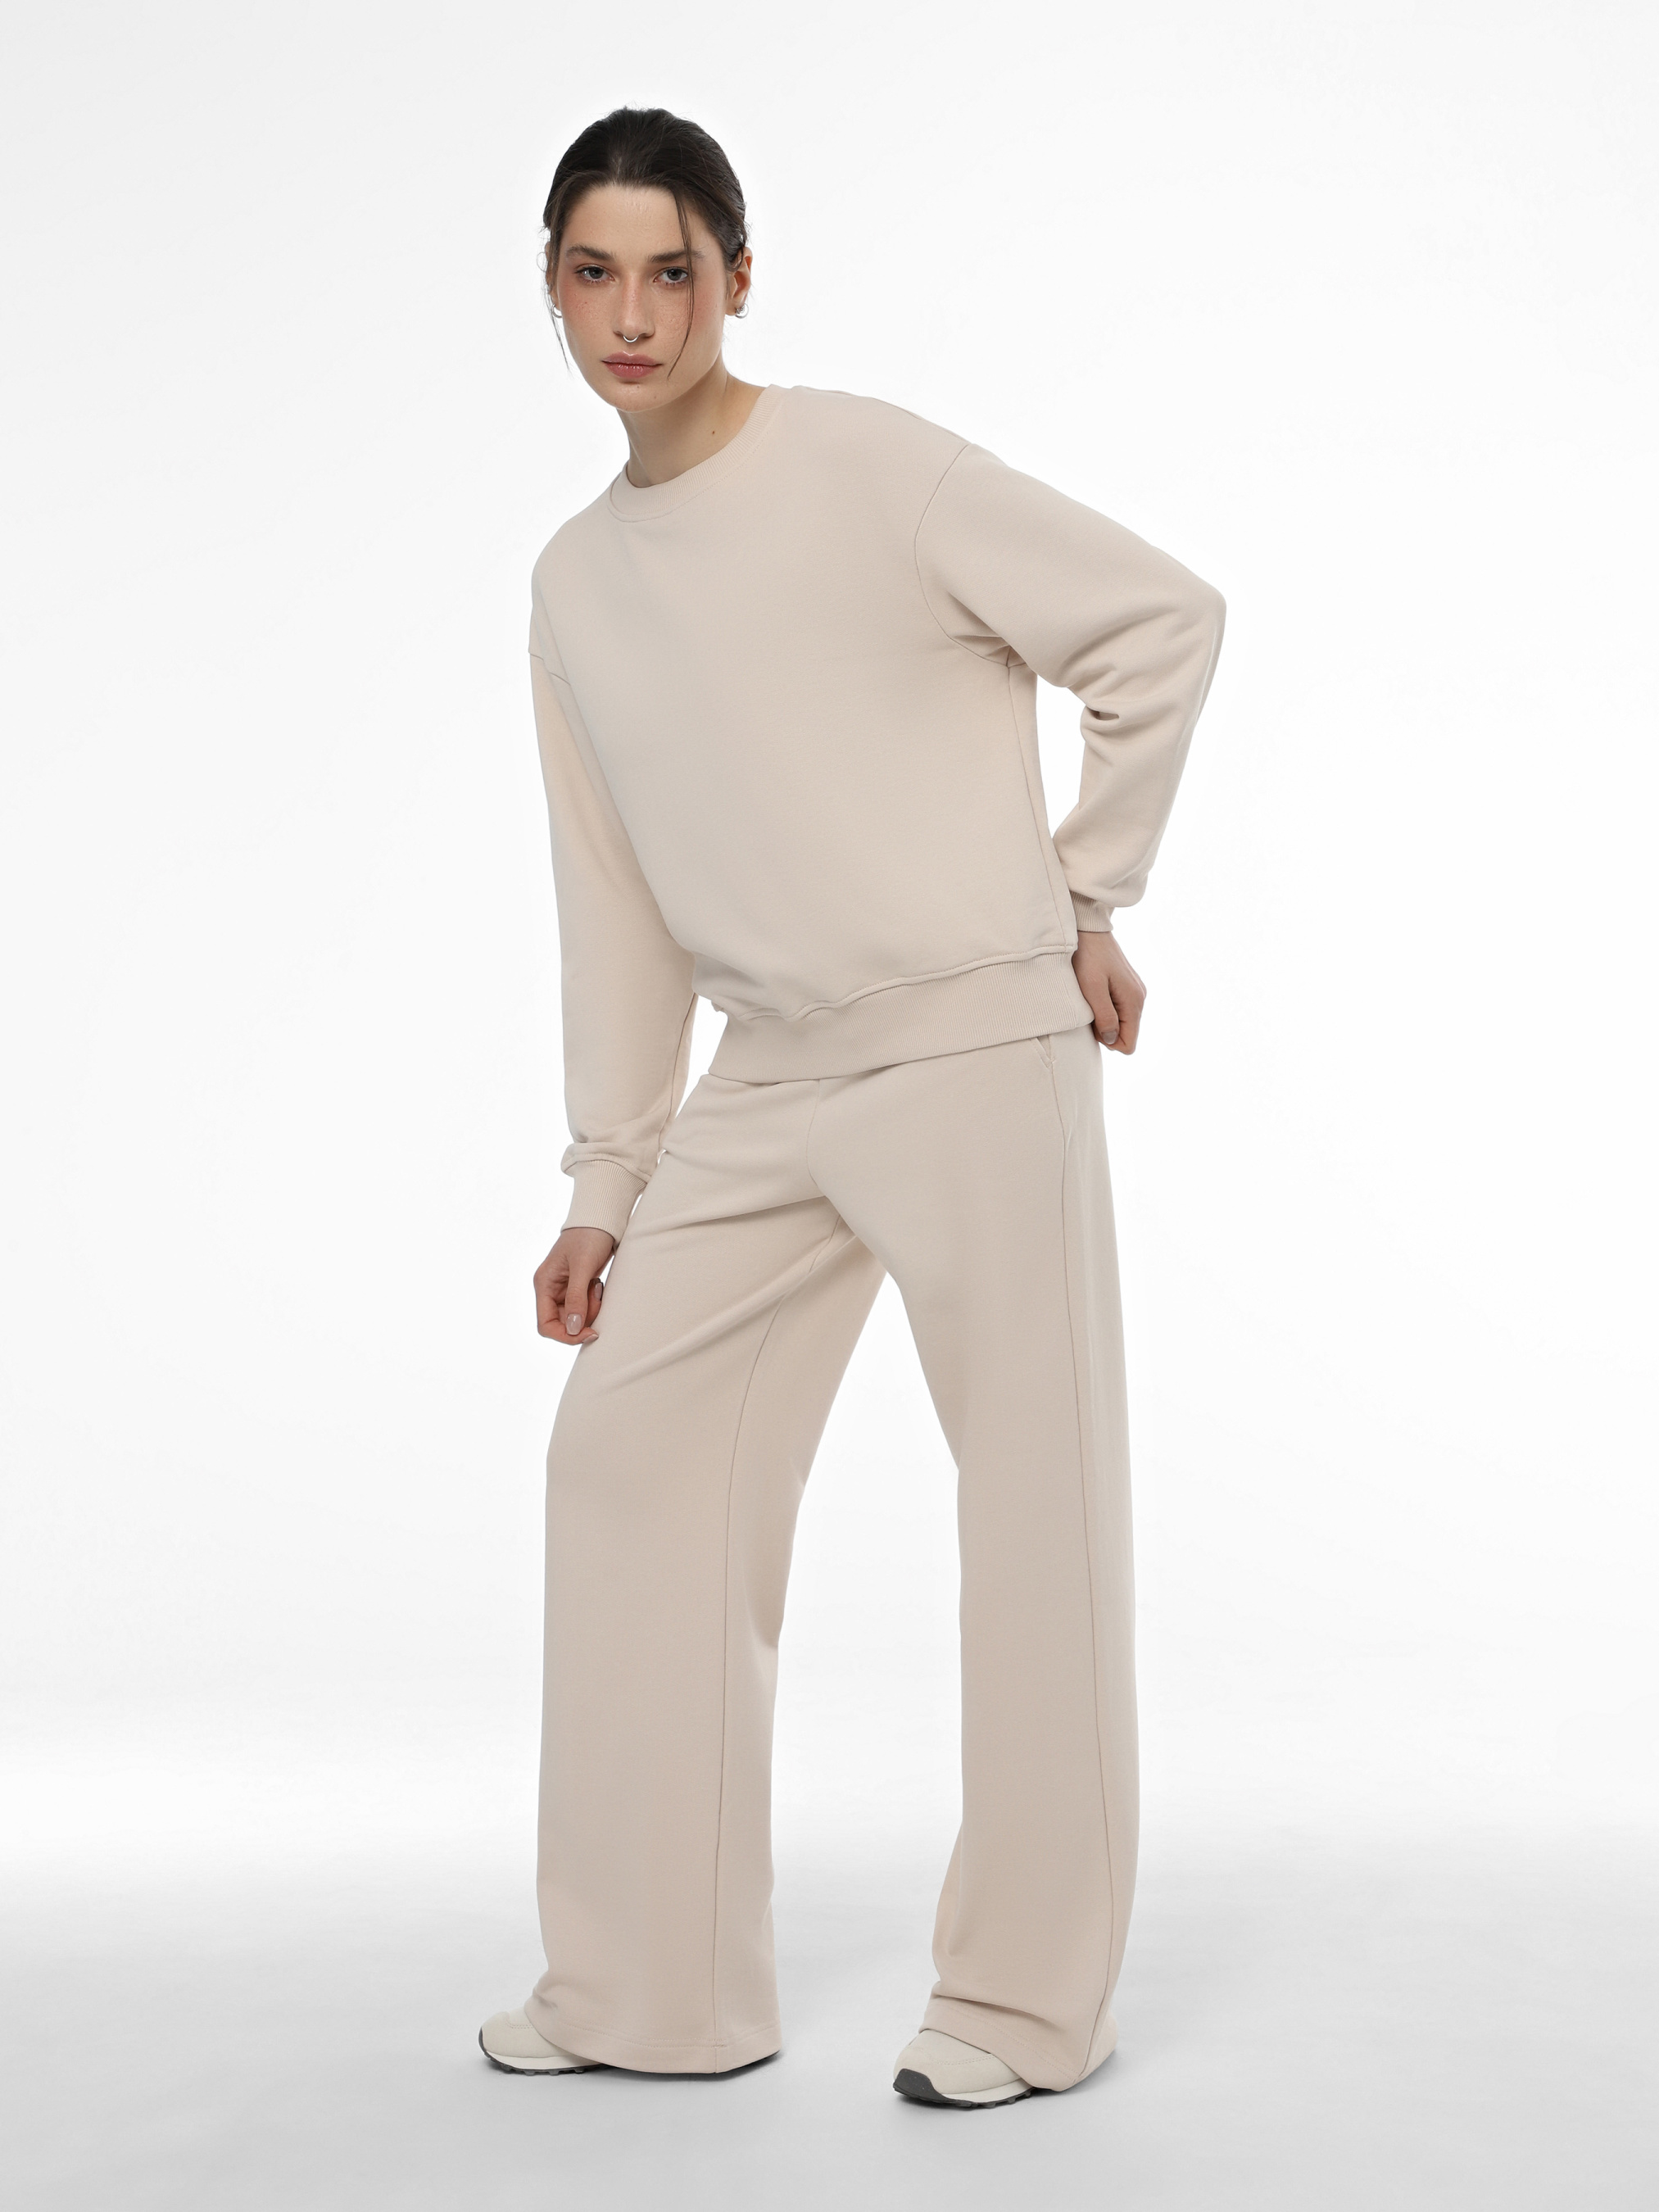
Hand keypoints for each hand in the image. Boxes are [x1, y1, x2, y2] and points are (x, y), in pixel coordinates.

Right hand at [534, 1226, 617, 1346]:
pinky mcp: (577, 1287)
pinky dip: (593, 1303)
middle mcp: (550, 1290)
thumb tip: (573, 1328)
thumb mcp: (582, 1266)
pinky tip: (598, 1286)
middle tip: (597, 1299)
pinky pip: (584, 1307)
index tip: (588, 1333)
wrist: (601, 1220)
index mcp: (544, 1284)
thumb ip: (576, 1298)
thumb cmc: (588, 1237)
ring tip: (597, 1287)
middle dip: (582, 1319)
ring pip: (575, 1317)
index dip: (566, 1335)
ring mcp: (563, 1290)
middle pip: (563, 1324)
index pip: (546, 1325)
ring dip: (590, 1310)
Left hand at [1071, 930, 1146, 1053]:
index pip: (1129, 1043)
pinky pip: (1119, 1009)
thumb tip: (1112, 1039)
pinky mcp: (1127, 986)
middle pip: (1125, 1033)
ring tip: (1089, 998)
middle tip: (1088, 1008)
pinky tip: (1094, 992)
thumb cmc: (1088, 957)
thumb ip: (1104, 1016)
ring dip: (1103, 1018)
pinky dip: (1105, 1007)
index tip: (1093, 1024)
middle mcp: (1139, 998)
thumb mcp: (1092, 989)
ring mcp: (1134, 991)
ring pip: (1121, 1022)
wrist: (1089, 929)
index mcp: (1134, 1001)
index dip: (1108, 1043)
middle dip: (1105, 1030)